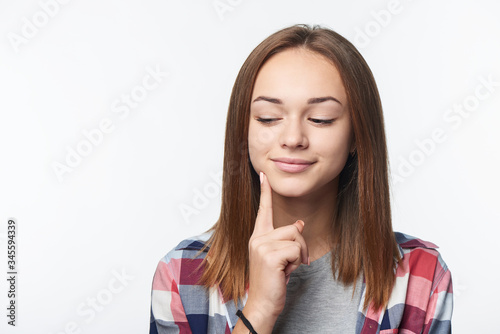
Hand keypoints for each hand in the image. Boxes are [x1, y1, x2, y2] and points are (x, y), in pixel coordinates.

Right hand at [236, 172, 307, 332]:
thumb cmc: (271, 281)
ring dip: (299, 256)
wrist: (263, 303)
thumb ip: (286, 239)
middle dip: (301, 247)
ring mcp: (261, 246)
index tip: (263, 175)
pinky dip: (296, 263)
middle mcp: (257, 238)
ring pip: (296, 238)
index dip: (265, 192)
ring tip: (287, 269)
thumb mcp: (280, 257)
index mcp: (258, 237)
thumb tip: (298, 223)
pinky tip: (285, 273)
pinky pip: (296, 250)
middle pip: (292, 228)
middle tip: (292, 264)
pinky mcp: (269, 255)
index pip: (263, 210)